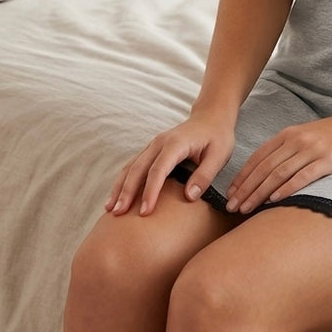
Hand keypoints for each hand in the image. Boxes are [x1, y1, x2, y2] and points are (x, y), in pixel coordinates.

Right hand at [106, 107, 234, 216]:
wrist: (211, 116)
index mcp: (176, 143)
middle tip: (118, 215)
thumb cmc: (217, 136)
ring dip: (120, 187)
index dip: (150, 191)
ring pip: (131, 167)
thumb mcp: (220, 155)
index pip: (158, 170)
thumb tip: (189, 197)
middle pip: (138, 168)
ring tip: (110, 210)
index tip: (145, 213)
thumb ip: (205, 175)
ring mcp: (153, 145)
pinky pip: (133, 166)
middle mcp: (159, 142)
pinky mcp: (151, 150)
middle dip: (126, 192)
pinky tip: (116, 197)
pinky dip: (123, 182)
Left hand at [226, 107, 331, 213]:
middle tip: (230, 207)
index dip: (242, 177)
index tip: (229, 194)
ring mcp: (312, 150)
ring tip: (245, 209)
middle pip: (263, 168)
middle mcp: (296, 140)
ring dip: (258, 193)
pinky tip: (274, 200)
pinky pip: (302, 176)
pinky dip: (286, 189)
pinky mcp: (328, 160)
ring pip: (278, 174)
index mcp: (289, 134)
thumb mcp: (308, 135)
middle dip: (244, 189)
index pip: (258, 158)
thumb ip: (289, 149)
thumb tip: (270, 172)